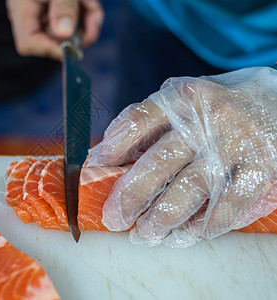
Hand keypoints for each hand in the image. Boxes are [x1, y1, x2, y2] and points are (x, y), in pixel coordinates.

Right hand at [6, 0, 103, 59]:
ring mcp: (44, 14)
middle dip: (79, 32)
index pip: (29, 44)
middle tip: (92, 15)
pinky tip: (88, 1)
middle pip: (53, 40)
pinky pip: (76, 23)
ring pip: (69, 32)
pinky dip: (88, 13)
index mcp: (22, 9)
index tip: (73, 44)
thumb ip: (62, 6)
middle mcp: (31, 15)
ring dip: (87, 20)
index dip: (51, 49)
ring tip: (88, 1)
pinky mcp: (58, 12)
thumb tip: (64, 35)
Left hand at [86, 67, 276, 246]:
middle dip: (130, 197)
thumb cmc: (218, 107)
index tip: (93, 171)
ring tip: (145, 235)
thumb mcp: (183, 101)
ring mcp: (234, 143)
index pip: (137, 122)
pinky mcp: (261, 166)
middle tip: (114, 219)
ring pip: (190, 189)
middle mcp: (205, 119)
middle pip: (158, 163)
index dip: (112, 149)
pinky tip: (188, 235)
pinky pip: (228, 204)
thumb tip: (106, 156)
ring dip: (163, 218)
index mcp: (180, 98)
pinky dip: (205, 225)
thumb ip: (150, 124)